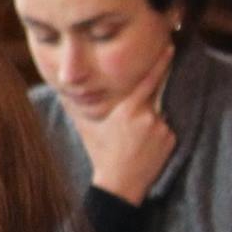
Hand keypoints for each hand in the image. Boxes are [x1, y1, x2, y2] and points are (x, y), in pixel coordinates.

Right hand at [71, 41, 176, 204]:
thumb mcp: (87, 126)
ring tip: (134, 143)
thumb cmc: (100, 153)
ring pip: (158, 115)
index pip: (148, 80)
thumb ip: (79, 105)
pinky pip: (165, 130)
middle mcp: (147, 116)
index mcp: (127, 109)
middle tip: (134, 121)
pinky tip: (145, 148)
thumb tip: (61, 90)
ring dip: (149, 123)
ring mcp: (161, 128)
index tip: (169, 47)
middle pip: (151, 99)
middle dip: (144, 104)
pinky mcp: (170, 140)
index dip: (160, 63)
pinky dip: (158, 135)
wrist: (119, 184)